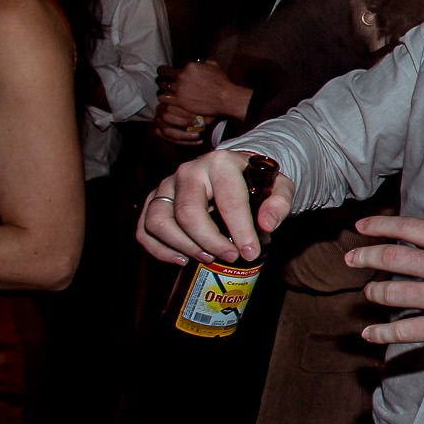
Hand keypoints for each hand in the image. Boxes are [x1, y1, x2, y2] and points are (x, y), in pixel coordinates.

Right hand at [136, 150, 294, 264]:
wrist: (233, 171)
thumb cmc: (256, 181)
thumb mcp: (279, 187)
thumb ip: (279, 203)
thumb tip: (266, 225)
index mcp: (220, 163)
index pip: (227, 200)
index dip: (240, 230)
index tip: (250, 252)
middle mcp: (188, 171)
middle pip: (188, 213)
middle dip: (209, 241)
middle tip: (230, 256)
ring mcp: (166, 186)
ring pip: (159, 221)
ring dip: (182, 246)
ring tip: (207, 257)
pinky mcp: (153, 201)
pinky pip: (144, 229)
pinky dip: (159, 249)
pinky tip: (181, 259)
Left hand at [155, 61, 249, 139]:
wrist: (225, 98)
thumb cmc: (222, 83)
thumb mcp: (214, 67)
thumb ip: (204, 63)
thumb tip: (202, 61)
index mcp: (189, 66)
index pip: (171, 66)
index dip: (168, 70)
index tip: (168, 74)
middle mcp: (182, 75)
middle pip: (162, 74)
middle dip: (162, 77)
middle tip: (162, 80)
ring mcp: (179, 88)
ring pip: (161, 87)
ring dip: (162, 89)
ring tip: (164, 92)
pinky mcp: (180, 100)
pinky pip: (163, 98)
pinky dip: (164, 99)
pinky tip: (167, 100)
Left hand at [344, 214, 423, 349]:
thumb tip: (411, 241)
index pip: (409, 228)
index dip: (379, 227)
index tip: (360, 228)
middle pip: (393, 257)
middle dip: (365, 256)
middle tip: (351, 259)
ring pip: (392, 292)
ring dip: (373, 292)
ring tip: (369, 292)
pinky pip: (403, 331)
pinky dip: (381, 333)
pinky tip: (368, 333)